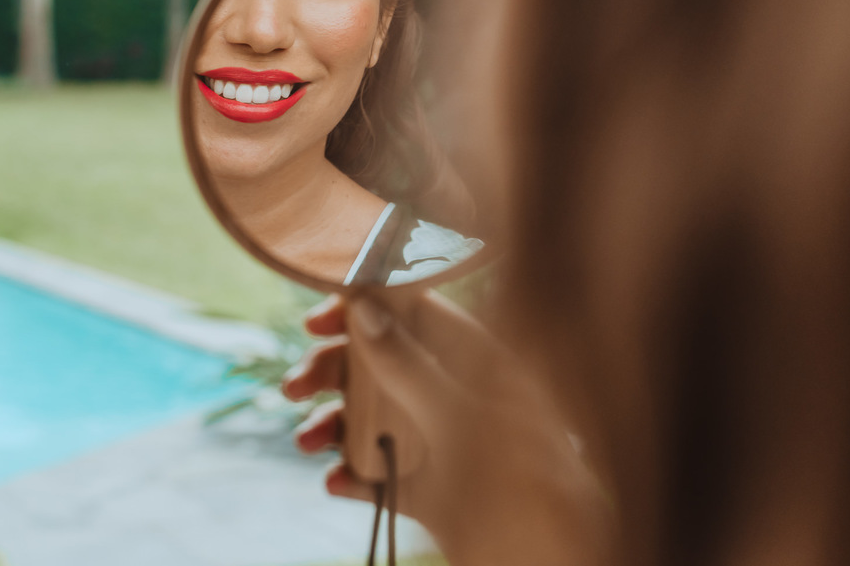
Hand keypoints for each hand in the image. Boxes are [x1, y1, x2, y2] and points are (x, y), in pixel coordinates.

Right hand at [282, 292, 606, 565]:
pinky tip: (336, 482)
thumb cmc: (525, 479)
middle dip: (335, 371)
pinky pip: (380, 476)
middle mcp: (456, 395)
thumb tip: (362, 308)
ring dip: (334, 424)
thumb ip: (408, 364)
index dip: (364, 308)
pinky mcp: (431, 493)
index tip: (318, 318)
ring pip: (374, 419)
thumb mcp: (457, 415)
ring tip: (308, 441)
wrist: (552, 561)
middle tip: (296, 387)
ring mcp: (442, 445)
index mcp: (477, 361)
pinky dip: (352, 476)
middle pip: (382, 365)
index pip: (414, 313)